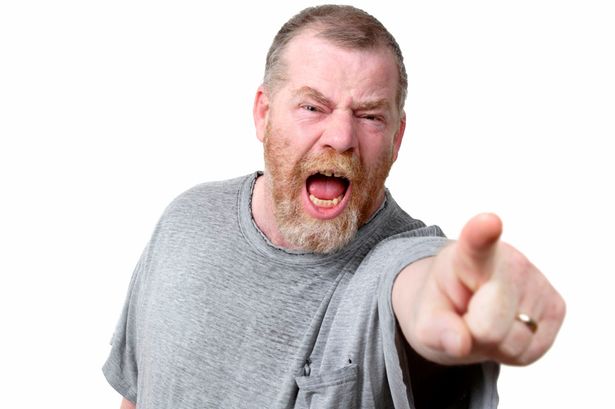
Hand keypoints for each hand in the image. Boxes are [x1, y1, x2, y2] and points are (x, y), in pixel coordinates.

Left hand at [393, 213, 565, 365]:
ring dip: (497, 346)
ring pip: (515, 343)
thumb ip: (435, 331)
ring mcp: (536, 281)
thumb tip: (459, 343)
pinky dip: (516, 351)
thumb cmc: (441, 308)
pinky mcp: (556, 306)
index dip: (482, 234)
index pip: (476, 244)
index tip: (488, 221)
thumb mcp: (423, 322)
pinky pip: (533, 350)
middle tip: (465, 320)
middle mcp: (509, 261)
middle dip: (475, 337)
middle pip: (491, 327)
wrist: (461, 306)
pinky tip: (506, 329)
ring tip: (485, 322)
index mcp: (466, 256)